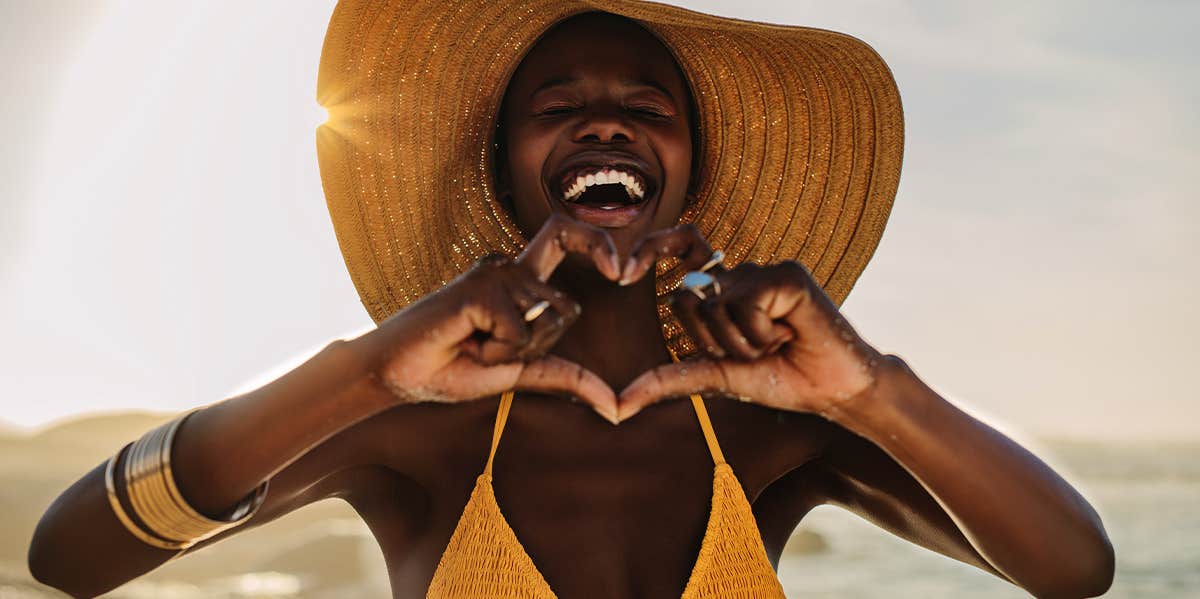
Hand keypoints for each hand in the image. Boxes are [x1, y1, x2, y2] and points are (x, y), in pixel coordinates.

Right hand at [356, 213, 623, 422]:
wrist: (397, 374)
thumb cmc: (452, 368)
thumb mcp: (520, 372)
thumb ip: (566, 377)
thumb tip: (616, 408)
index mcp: (519, 280)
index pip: (567, 237)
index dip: (599, 242)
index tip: (622, 272)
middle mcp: (509, 267)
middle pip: (567, 304)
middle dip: (542, 344)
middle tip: (493, 350)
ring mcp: (493, 273)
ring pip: (544, 320)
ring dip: (513, 350)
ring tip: (473, 344)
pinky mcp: (479, 287)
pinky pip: (518, 330)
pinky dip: (498, 350)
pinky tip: (464, 340)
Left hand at [617, 224, 882, 420]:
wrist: (831, 391)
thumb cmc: (780, 379)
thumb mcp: (715, 377)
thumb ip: (668, 380)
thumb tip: (618, 405)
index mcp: (722, 290)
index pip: (682, 246)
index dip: (652, 246)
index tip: (623, 273)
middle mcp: (739, 274)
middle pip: (685, 297)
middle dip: (711, 342)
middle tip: (753, 351)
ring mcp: (763, 270)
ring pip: (715, 305)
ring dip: (742, 344)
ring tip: (776, 345)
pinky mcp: (787, 274)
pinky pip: (747, 305)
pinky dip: (762, 335)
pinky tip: (791, 335)